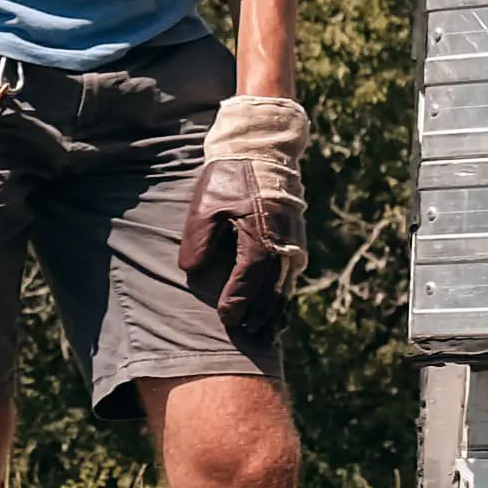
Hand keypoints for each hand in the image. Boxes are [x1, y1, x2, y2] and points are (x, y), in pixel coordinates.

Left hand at [184, 92, 308, 328]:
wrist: (263, 153)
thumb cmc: (228, 179)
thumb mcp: (205, 206)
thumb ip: (198, 241)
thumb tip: (191, 271)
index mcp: (259, 237)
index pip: (248, 280)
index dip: (238, 302)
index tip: (227, 320)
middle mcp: (282, 244)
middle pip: (270, 290)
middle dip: (258, 314)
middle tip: (244, 334)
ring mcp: (292, 243)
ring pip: (285, 286)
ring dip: (275, 311)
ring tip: (264, 333)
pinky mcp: (296, 240)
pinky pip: (291, 275)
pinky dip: (284, 295)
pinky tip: (278, 311)